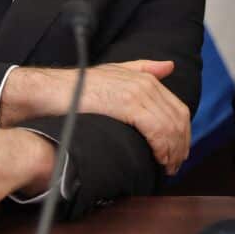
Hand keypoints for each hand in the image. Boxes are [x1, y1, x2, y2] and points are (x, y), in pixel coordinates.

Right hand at [0, 60, 189, 174]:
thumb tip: (169, 66)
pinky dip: (162, 147)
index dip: (182, 133)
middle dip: (181, 145)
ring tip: (167, 167)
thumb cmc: (77, 88)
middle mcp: (146, 83)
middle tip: (174, 165)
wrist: (52, 92)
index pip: (177, 108)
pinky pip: (157, 129)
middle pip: (178, 119)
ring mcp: (138, 92)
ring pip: (170, 126)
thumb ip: (142, 69)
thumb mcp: (113, 73)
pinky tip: (157, 160)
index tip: (178, 152)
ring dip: (173, 150)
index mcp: (145, 78)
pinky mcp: (129, 104)